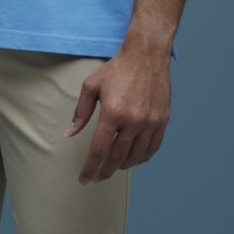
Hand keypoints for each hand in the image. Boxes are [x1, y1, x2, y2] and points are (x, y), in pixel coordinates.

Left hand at [64, 46, 170, 182]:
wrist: (146, 55)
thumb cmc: (117, 69)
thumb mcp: (91, 86)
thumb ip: (81, 112)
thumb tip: (70, 132)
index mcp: (113, 113)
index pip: (99, 150)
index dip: (90, 168)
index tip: (84, 178)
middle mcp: (133, 121)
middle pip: (117, 158)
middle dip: (104, 172)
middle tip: (97, 177)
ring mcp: (150, 122)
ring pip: (136, 156)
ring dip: (123, 166)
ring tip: (113, 166)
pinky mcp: (162, 121)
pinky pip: (152, 148)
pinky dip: (141, 158)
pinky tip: (133, 158)